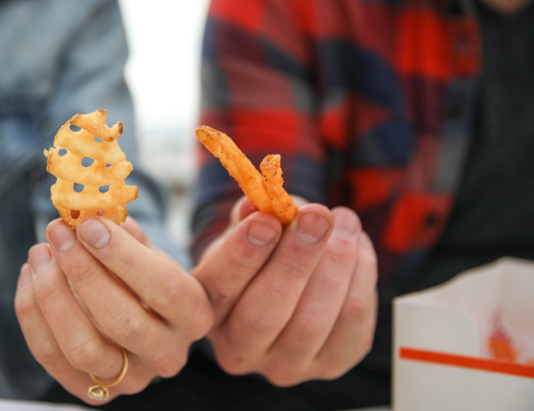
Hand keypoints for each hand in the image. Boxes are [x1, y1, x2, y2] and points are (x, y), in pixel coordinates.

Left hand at [15, 217, 212, 402]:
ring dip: (53, 295)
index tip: (89, 225)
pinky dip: (32, 314)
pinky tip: (30, 276)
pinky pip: (51, 357)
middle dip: (83, 271)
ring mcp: (130, 380)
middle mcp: (168, 354)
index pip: (163, 288)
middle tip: (59, 233)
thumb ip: (126, 232)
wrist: (142, 318)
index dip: (123, 256)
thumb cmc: (147, 276)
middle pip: (123, 321)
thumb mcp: (150, 250)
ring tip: (39, 252)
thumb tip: (90, 209)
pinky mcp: (92, 390)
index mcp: (194, 314)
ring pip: (83, 348)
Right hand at [191, 197, 377, 385]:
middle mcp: (239, 349)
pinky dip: (361, 278)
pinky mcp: (330, 365)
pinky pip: (352, 325)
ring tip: (345, 221)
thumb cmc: (261, 251)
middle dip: (295, 260)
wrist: (288, 282)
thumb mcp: (246, 228)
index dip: (243, 253)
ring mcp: (285, 365)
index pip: (219, 288)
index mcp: (207, 312)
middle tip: (317, 217)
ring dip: (335, 264)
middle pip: (265, 313)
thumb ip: (249, 216)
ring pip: (313, 321)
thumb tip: (256, 204)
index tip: (267, 220)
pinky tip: (358, 246)